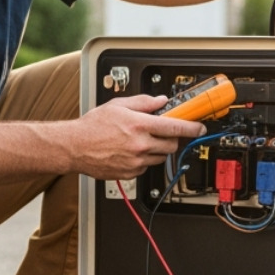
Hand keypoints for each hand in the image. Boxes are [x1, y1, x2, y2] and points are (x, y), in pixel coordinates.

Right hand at [69, 94, 204, 180]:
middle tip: (162, 133)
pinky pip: (146, 168)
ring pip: (160, 158)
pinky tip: (130, 152)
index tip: (199, 128)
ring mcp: (136, 161)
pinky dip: (143, 160)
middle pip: (171, 145)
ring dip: (157, 150)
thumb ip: (143, 102)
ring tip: (140, 142)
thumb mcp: (118, 105)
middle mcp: (140, 145)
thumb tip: (160, 101)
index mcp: (139, 125)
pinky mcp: (130, 173)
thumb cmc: (92, 126)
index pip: (175, 127)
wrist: (74, 147)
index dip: (192, 128)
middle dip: (171, 139)